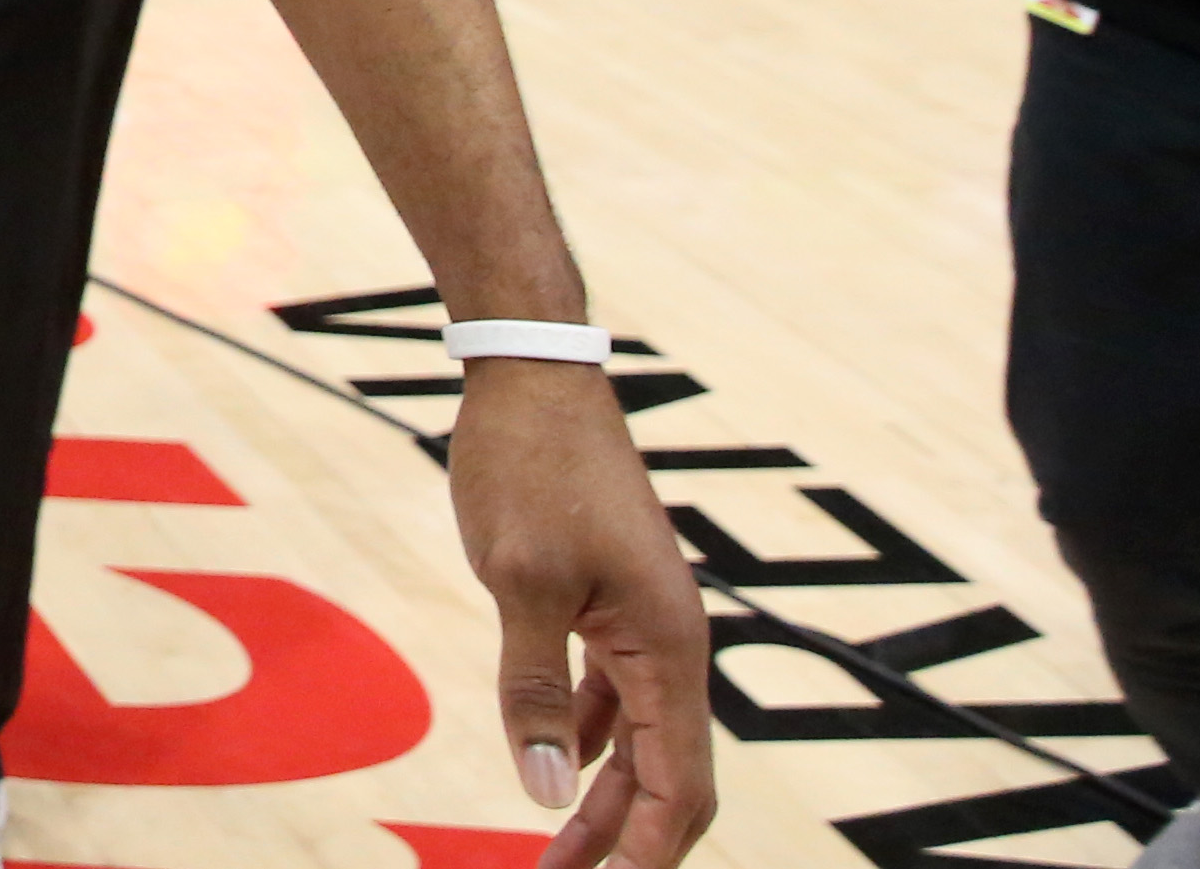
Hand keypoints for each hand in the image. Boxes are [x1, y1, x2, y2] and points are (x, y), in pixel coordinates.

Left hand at [452, 358, 713, 868]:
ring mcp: (641, 622)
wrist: (533, 377)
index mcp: (668, 647)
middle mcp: (670, 644)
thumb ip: (532, 687)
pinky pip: (610, 693)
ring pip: (636, 739)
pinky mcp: (607, 600)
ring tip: (554, 850)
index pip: (680, 786)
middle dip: (621, 840)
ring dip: (601, 799)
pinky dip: (586, 737)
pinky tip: (555, 767)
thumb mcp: (518, 579)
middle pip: (663, 776)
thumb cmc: (530, 467)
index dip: (649, 853)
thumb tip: (545, 789)